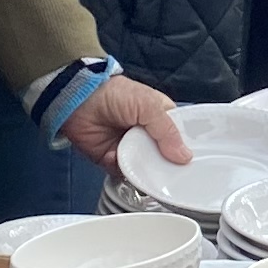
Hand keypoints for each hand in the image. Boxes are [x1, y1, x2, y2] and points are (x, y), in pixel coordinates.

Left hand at [64, 74, 188, 167]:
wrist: (78, 100)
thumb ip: (168, 131)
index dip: (184, 149)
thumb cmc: (114, 94)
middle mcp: (148, 135)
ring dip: (142, 168)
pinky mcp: (113, 159)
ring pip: (145, 168)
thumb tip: (184, 156)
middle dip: (164, 164)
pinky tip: (115, 156)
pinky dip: (121, 168)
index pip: (179, 138)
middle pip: (165, 158)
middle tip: (165, 169)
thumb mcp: (149, 106)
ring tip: (138, 160)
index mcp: (161, 118)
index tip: (188, 162)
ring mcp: (131, 148)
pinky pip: (124, 173)